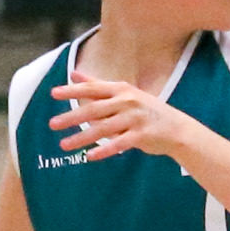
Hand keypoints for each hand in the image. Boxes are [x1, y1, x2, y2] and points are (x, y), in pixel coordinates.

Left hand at [51, 78, 197, 164]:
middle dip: (72, 117)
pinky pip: (119, 144)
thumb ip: (98, 85)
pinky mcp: (142, 136)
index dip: (73, 91)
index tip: (53, 93)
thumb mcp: (125, 93)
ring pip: (103, 129)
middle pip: (94, 109)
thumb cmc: (146, 110)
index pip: (93, 89)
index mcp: (122, 90)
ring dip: (82, 137)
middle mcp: (128, 102)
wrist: (177, 129)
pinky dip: (104, 150)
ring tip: (64, 145)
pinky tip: (89, 156)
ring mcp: (135, 119)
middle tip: (52, 124)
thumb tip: (74, 74)